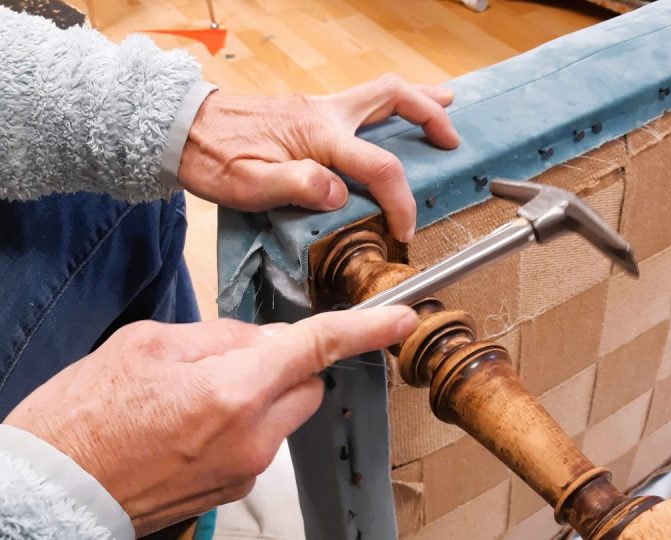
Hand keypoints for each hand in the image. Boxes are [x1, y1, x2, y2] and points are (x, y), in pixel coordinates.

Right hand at [3, 307, 417, 535]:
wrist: (52, 491)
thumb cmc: (85, 416)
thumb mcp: (149, 344)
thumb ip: (220, 335)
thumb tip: (259, 338)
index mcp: (232, 389)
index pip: (318, 347)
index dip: (367, 328)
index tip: (401, 319)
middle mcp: (251, 435)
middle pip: (307, 382)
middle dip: (286, 362)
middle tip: (230, 355)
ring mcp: (246, 469)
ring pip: (286, 412)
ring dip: (263, 392)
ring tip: (198, 393)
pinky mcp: (235, 487)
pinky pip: (262, 440)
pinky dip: (244, 421)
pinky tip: (193, 421)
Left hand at [178, 74, 459, 241]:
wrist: (183, 129)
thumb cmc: (214, 159)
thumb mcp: (249, 184)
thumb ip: (297, 185)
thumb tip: (339, 193)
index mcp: (317, 135)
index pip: (378, 165)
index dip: (400, 200)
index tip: (405, 229)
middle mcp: (325, 113)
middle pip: (392, 96)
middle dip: (429, 114)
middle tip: (452, 138)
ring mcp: (318, 107)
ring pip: (380, 91)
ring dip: (415, 100)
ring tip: (443, 108)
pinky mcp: (309, 110)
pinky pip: (361, 100)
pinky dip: (388, 105)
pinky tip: (389, 119)